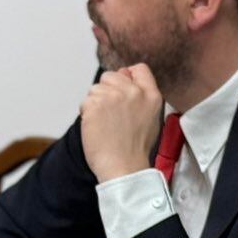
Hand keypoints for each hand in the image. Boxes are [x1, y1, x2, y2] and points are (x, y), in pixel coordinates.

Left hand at [79, 63, 165, 182]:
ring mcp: (113, 96)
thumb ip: (142, 96)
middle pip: (112, 75)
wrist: (123, 168)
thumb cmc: (135, 149)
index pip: (139, 69)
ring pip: (95, 89)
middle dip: (107, 90)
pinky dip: (87, 114)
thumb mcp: (152, 119)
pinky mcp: (95, 104)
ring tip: (105, 124)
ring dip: (96, 103)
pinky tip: (97, 128)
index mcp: (151, 95)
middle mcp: (133, 92)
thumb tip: (126, 78)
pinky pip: (85, 102)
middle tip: (111, 114)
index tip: (122, 89)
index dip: (127, 76)